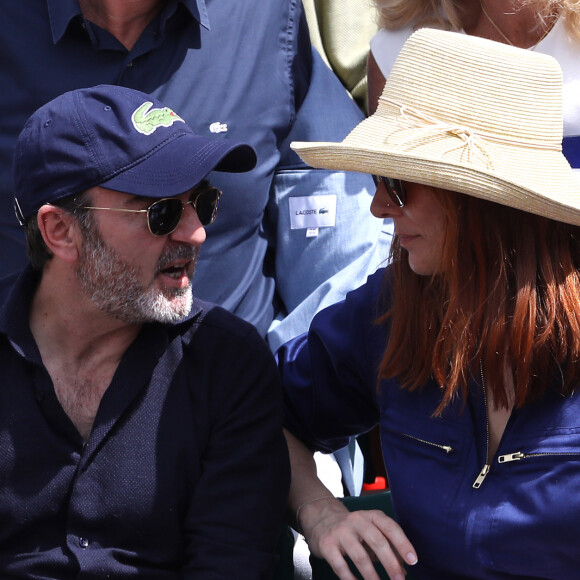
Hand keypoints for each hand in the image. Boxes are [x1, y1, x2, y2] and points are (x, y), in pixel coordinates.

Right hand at [298, 497, 417, 579]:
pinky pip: (340, 565)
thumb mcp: (370, 532)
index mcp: (371, 516)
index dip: (403, 544)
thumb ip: (387, 548)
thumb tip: (403, 570)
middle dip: (390, 563)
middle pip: (377, 541)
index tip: (413, 561)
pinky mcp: (327, 544)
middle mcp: (356, 521)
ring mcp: (340, 532)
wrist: (320, 519)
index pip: (390, 527)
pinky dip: (351, 579)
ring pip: (360, 556)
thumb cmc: (353, 530)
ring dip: (372, 576)